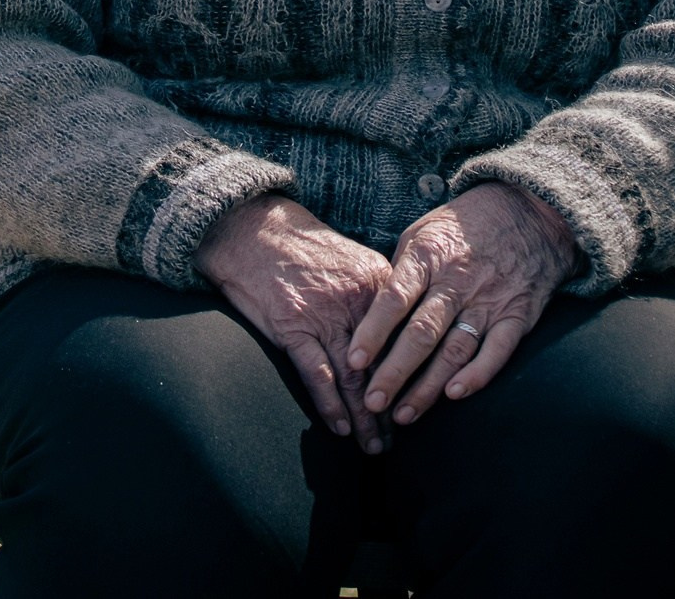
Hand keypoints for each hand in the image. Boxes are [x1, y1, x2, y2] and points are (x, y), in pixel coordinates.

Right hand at [197, 194, 394, 452]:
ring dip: (366, 417)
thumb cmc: (301, 246)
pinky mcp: (293, 327)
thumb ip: (376, 293)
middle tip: (401, 435)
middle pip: (385, 362)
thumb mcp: (352, 259)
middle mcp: (358, 300)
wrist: (253, 229)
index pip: (406, 337)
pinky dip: (330, 406)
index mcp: (379, 281)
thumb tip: (398, 329)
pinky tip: (341, 428)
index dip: (415, 373)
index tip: (421, 400)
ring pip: (354, 377)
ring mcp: (325, 315)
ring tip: (375, 446)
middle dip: (395, 404)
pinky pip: (317, 375)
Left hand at [349, 182, 575, 425]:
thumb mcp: (423, 232)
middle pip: (421, 333)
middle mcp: (457, 281)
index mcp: (428, 256)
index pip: (394, 299)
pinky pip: (497, 352)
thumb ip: (401, 271)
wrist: (529, 213)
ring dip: (427, 387)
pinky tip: (453, 395)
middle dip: (394, 372)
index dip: (373, 332)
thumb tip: (372, 311)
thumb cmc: (464, 225)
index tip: (353, 361)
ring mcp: (489, 300)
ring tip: (403, 414)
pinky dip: (477, 375)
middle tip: (372, 402)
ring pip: (454, 350)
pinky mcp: (516, 316)